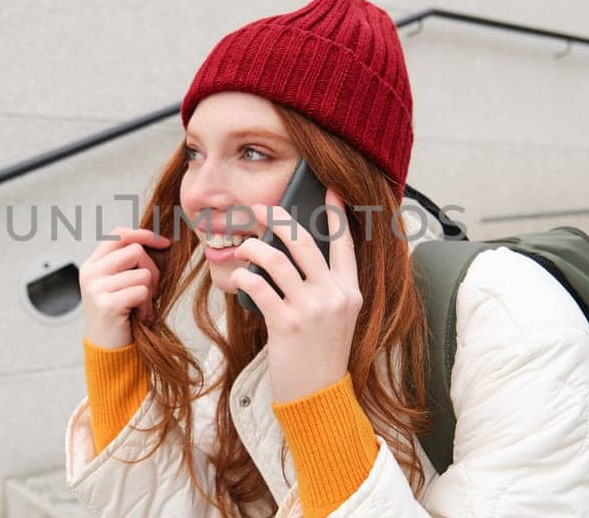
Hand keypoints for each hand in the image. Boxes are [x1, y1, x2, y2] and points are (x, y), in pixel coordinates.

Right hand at [79, 227, 170, 348]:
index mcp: (92, 265)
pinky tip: (138, 317)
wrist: (108, 352)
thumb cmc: (121, 316)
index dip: (144, 235)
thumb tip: (159, 241)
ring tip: (140, 308)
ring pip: (143, 273)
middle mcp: (90, 273)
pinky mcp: (107, 304)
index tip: (164, 243)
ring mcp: (96, 288)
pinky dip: (147, 307)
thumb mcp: (120, 284)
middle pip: (135, 250)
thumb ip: (129, 263)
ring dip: (149, 293)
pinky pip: (142, 292)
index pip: (119, 234)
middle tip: (149, 292)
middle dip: (152, 270)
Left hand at [232, 189, 362, 403]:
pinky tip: (238, 277)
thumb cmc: (320, 356)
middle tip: (257, 209)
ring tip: (241, 247)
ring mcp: (312, 309)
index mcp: (350, 292)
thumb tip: (291, 256)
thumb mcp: (335, 319)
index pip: (345, 244)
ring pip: (277, 259)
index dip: (337, 215)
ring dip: (253, 248)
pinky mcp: (287, 323)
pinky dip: (244, 277)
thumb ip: (324, 289)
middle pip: (304, 241)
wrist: (318, 396)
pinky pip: (259, 286)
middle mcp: (334, 296)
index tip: (331, 191)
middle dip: (277, 218)